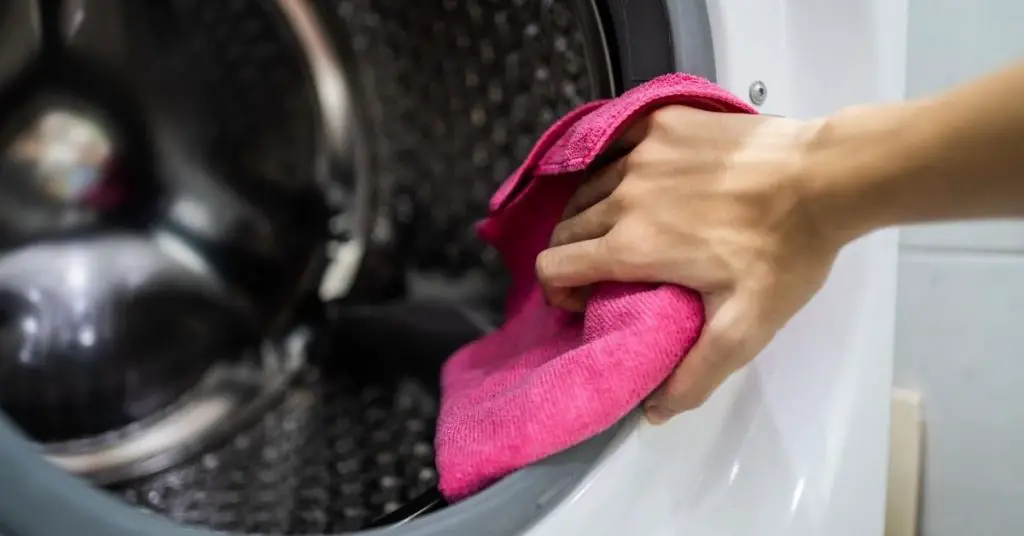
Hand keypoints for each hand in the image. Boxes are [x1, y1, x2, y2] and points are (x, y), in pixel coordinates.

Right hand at [535, 106, 841, 423]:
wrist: (824, 176)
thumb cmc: (785, 252)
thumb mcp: (746, 326)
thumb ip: (696, 374)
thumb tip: (654, 411)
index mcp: (632, 245)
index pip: (554, 266)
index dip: (561, 291)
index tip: (589, 298)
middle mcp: (623, 195)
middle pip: (565, 228)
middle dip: (575, 256)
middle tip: (608, 270)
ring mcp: (641, 152)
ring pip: (587, 188)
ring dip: (593, 214)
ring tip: (627, 227)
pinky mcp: (662, 122)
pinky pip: (615, 147)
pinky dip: (615, 167)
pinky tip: (643, 180)